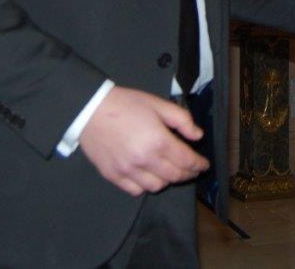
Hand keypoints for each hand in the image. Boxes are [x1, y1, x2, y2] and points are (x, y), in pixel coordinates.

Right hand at [77, 86, 207, 195]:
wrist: (90, 109)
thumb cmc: (125, 104)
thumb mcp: (158, 104)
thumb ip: (182, 120)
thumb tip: (197, 135)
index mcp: (158, 141)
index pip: (186, 161)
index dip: (199, 164)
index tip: (203, 164)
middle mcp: (144, 160)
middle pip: (174, 176)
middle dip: (187, 173)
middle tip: (191, 169)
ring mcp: (127, 170)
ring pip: (156, 187)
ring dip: (167, 181)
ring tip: (169, 171)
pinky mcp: (113, 176)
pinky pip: (135, 190)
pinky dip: (145, 186)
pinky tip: (148, 176)